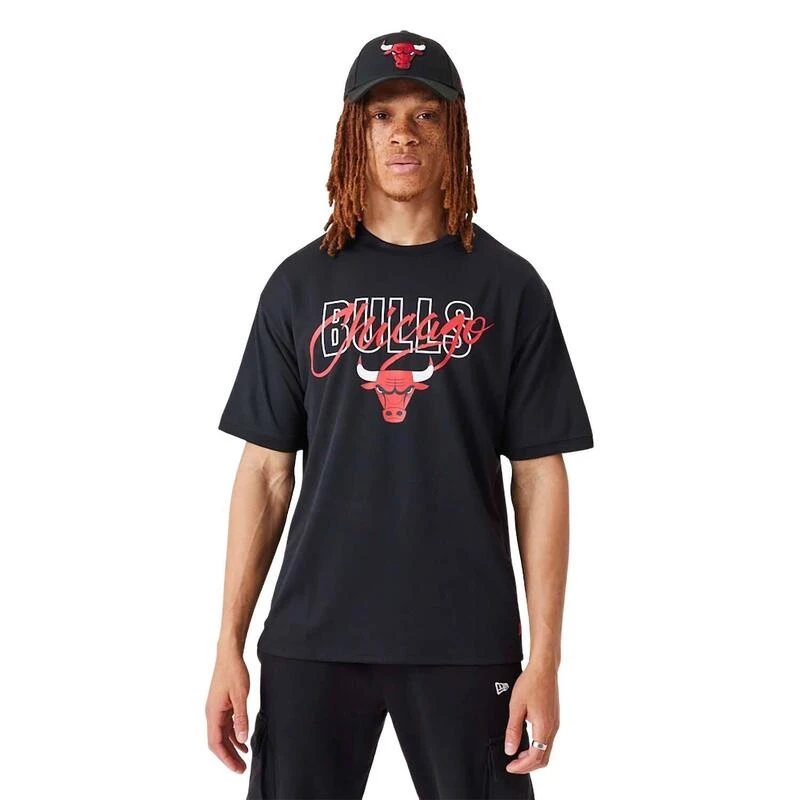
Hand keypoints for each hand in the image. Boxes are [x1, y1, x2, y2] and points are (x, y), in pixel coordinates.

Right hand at [206, 653, 250, 772]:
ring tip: (243, 760)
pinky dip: (234, 735)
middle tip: (241, 769)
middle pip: (218, 742)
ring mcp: (216, 710)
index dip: (225, 758)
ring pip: (222, 735)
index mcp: (213, 713)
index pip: (215, 743)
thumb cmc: (233, 672)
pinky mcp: (222, 705)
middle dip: (229, 757)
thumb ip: (241, 718)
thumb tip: (242, 739)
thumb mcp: (241, 695)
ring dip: (232, 748)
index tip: (236, 768)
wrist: (229, 655)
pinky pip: (226, 726)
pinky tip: (243, 742)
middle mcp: (212, 714)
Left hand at [503, 665, 558, 773]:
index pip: (535, 756)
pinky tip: (527, 743)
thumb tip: (510, 750)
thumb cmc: (530, 683)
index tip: (509, 766)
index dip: (522, 766)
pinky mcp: (554, 720)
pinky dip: (538, 748)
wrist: (544, 669)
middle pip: (544, 758)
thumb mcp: (516, 706)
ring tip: (517, 755)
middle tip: (512, 765)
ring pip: (547, 751)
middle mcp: (553, 728)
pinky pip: (548, 741)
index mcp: (544, 726)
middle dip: (528, 766)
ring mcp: (555, 724)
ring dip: (533, 757)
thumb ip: (513, 730)